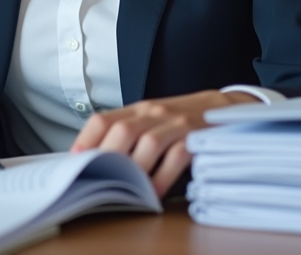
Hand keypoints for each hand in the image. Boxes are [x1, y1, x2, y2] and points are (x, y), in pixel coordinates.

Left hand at [69, 90, 258, 196]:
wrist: (225, 108)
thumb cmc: (183, 118)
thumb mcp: (153, 118)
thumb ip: (129, 132)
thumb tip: (97, 158)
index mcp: (139, 109)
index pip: (104, 119)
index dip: (86, 140)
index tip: (76, 160)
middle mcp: (155, 113)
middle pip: (123, 131)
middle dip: (108, 157)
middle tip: (101, 178)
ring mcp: (177, 124)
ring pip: (148, 143)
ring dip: (135, 169)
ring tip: (127, 189)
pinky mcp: (197, 137)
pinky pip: (177, 157)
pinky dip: (163, 176)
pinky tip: (154, 191)